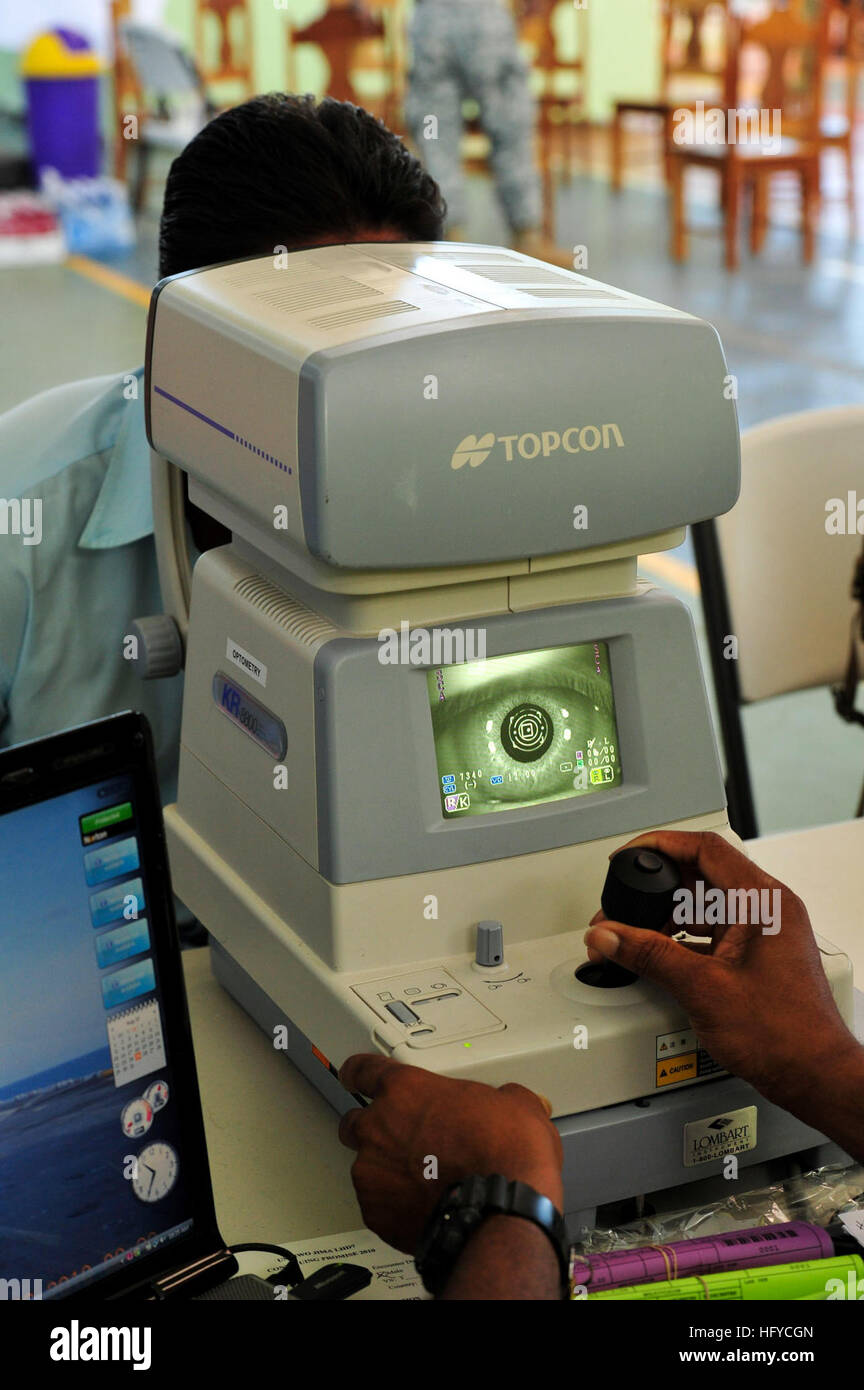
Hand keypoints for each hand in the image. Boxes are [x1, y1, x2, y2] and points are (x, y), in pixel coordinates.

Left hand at [338, 1055, 562, 1253]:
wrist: (500, 1212)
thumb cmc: (504, 1156)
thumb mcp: (516, 1105)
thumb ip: (500, 1098)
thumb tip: (514, 1103)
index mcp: (406, 1090)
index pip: (363, 1070)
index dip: (358, 1073)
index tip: (354, 1077)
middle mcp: (379, 1127)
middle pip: (355, 1123)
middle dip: (374, 1130)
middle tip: (403, 1141)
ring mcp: (372, 1173)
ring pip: (366, 1168)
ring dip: (388, 1172)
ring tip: (423, 1183)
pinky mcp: (375, 1213)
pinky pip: (378, 1206)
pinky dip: (395, 1206)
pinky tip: (423, 1208)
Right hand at [585, 830, 858, 1105]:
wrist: (813, 1075)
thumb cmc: (782, 1034)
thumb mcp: (702, 987)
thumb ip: (649, 955)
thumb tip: (609, 935)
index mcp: (763, 902)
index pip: (705, 848)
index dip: (660, 845)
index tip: (630, 854)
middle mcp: (767, 910)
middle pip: (701, 875)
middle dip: (655, 888)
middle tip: (622, 902)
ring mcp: (763, 932)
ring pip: (705, 905)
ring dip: (666, 916)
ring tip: (632, 933)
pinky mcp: (756, 955)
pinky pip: (712, 931)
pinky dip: (682, 937)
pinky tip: (658, 954)